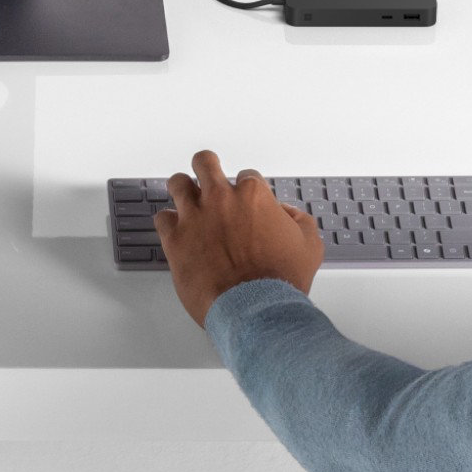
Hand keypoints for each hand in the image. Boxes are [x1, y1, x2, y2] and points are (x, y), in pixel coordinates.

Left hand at [153, 150, 324, 325]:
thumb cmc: (282, 280)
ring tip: (186, 201)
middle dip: (206, 167)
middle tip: (208, 177)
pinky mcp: (175, 239)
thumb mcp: (309, 245)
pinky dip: (169, 224)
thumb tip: (285, 212)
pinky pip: (162, 218)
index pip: (247, 176)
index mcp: (253, 195)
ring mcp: (195, 216)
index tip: (246, 203)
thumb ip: (299, 220)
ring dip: (183, 191)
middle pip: (204, 163)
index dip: (247, 190)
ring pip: (177, 184)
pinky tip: (177, 232)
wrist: (255, 308)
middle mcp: (221, 198)